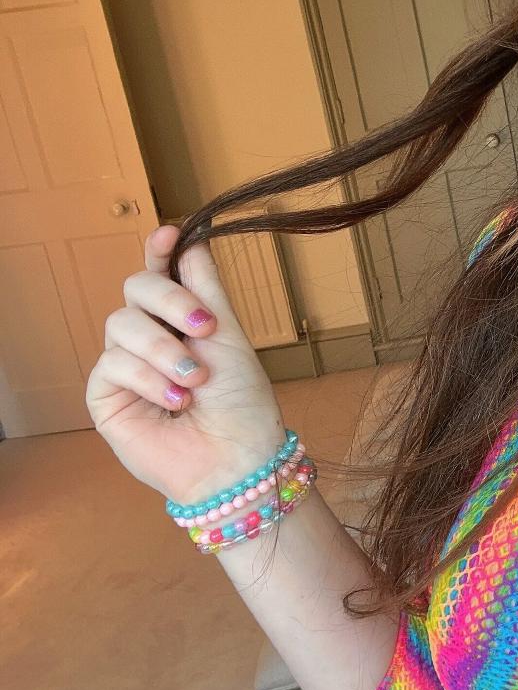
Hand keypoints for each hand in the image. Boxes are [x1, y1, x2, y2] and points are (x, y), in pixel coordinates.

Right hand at [85, 224, 288, 505]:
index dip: (160, 250)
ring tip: (194, 380)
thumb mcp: (229, 335)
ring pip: (120, 324)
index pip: (161, 273)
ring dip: (164, 350)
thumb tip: (194, 238)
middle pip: (136, 287)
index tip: (170, 232)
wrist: (234, 456)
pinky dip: (147, 378)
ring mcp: (125, 363)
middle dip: (168, 298)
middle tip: (204, 326)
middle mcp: (150, 335)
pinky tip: (175, 400)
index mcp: (182, 318)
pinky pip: (111, 364)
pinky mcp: (105, 394)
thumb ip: (205, 289)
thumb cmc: (240, 401)